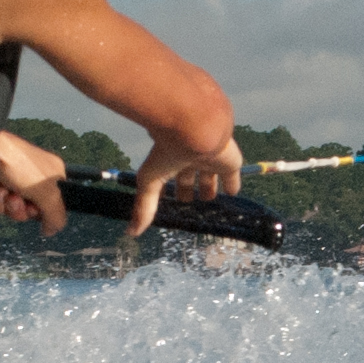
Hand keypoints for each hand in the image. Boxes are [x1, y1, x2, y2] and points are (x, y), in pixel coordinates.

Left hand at [0, 129, 69, 233]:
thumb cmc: (18, 161)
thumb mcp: (48, 192)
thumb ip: (56, 215)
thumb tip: (54, 230)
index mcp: (51, 174)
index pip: (50, 205)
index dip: (40, 212)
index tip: (34, 208)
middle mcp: (32, 177)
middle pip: (29, 210)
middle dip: (20, 208)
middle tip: (16, 197)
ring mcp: (12, 180)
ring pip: (11, 209)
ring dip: (6, 204)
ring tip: (2, 190)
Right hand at [129, 129, 243, 237]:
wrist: (195, 129)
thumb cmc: (168, 152)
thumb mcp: (150, 181)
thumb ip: (144, 208)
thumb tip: (131, 233)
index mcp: (170, 160)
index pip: (168, 180)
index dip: (167, 192)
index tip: (168, 205)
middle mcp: (190, 159)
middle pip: (188, 178)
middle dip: (188, 190)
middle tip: (188, 204)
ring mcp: (210, 160)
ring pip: (209, 176)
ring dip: (208, 188)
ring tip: (208, 200)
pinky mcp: (229, 163)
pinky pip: (231, 176)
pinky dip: (231, 184)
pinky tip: (232, 193)